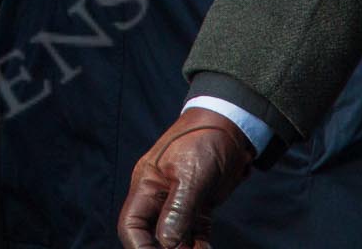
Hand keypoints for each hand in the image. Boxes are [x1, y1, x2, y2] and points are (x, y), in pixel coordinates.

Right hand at [117, 109, 254, 247]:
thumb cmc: (204, 141)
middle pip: (150, 236)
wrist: (231, 125)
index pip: (131, 225)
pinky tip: (206, 248)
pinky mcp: (198, 206)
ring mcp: (178, 203)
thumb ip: (177, 210)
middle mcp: (158, 197)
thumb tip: (165, 243)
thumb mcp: (191, 175)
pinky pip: (193, 234)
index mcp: (146, 186)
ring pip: (174, 238)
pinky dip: (199, 246)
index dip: (140, 247)